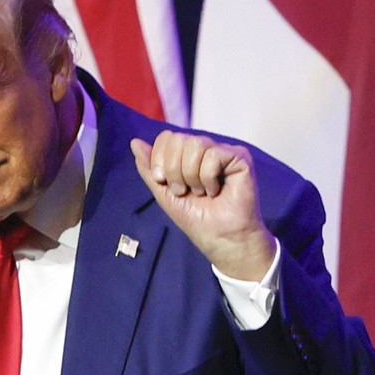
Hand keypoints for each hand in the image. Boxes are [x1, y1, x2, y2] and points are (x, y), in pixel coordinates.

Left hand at [131, 132, 276, 280]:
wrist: (219, 237)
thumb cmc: (195, 218)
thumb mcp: (162, 193)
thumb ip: (148, 168)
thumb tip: (134, 142)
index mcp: (186, 155)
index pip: (167, 137)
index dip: (160, 159)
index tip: (164, 183)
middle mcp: (205, 148)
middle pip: (178, 139)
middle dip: (174, 170)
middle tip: (184, 191)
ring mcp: (222, 151)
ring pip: (196, 144)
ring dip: (191, 176)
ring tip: (201, 193)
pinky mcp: (239, 157)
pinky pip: (213, 155)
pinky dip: (208, 178)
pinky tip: (215, 190)